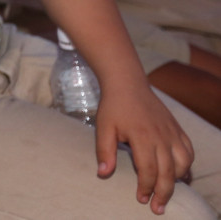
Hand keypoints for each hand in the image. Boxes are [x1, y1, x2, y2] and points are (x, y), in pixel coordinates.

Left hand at [94, 82, 193, 213]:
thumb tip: (103, 173)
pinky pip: (188, 151)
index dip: (146, 187)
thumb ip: (104, 151)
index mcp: (142, 137)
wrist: (127, 84)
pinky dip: (187, 165)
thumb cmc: (113, 107)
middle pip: (168, 172)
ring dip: (177, 181)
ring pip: (183, 163)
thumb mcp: (103, 128)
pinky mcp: (177, 129)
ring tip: (168, 192)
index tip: (141, 199)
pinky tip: (180, 174)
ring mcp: (172, 133)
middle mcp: (161, 137)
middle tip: (158, 208)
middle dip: (164, 193)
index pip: (148, 170)